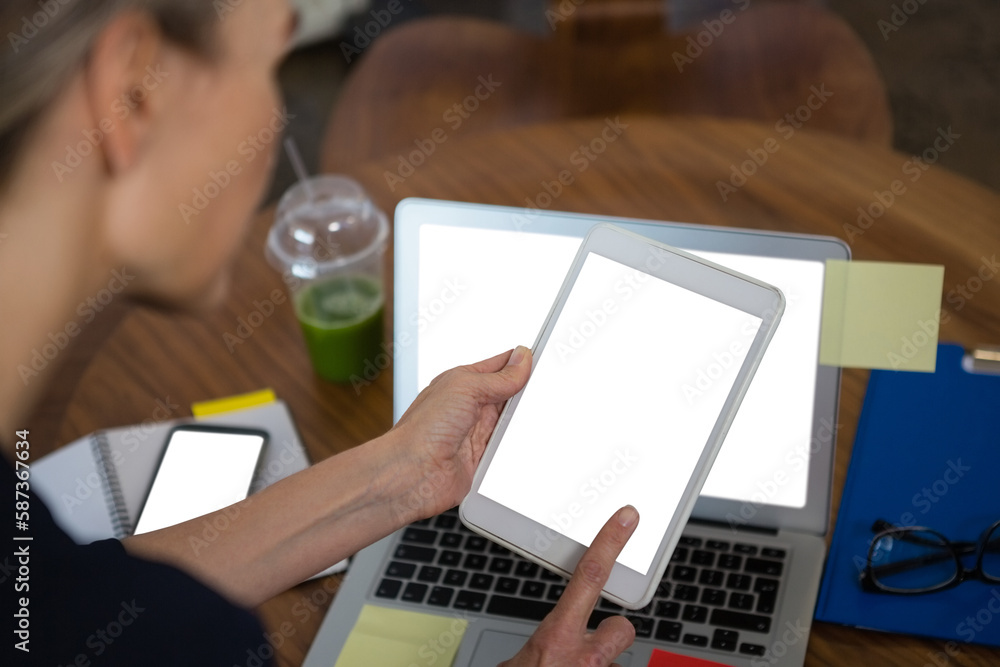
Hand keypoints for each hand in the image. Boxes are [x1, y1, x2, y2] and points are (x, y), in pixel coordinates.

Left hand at [388, 346, 531, 521]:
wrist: (413, 473)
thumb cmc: (423, 429)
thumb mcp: (466, 388)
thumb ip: (498, 377)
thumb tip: (521, 359)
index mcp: (463, 383)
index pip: (500, 366)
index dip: (521, 362)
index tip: (543, 359)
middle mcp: (470, 407)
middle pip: (509, 394)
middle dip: (526, 393)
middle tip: (546, 388)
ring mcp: (477, 433)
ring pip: (512, 422)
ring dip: (522, 421)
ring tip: (537, 415)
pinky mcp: (483, 457)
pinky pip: (509, 448)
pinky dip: (518, 445)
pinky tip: (526, 440)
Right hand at [502, 506, 639, 666]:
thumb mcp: (517, 662)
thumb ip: (537, 643)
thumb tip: (539, 644)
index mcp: (557, 637)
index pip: (589, 576)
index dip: (610, 542)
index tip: (626, 519)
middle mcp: (585, 658)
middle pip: (621, 627)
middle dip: (613, 630)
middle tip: (595, 642)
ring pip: (616, 659)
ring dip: (600, 663)